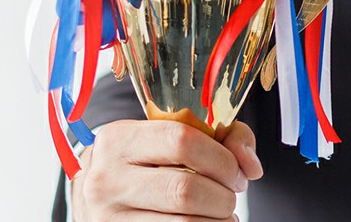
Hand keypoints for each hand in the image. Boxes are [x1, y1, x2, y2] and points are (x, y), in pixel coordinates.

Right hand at [73, 120, 263, 221]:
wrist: (99, 200)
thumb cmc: (144, 166)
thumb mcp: (169, 139)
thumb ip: (220, 136)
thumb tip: (251, 164)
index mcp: (117, 140)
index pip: (181, 140)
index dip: (221, 158)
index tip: (235, 170)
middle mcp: (106, 179)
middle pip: (186, 189)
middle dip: (224, 195)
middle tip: (230, 194)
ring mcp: (110, 217)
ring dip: (220, 220)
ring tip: (221, 213)